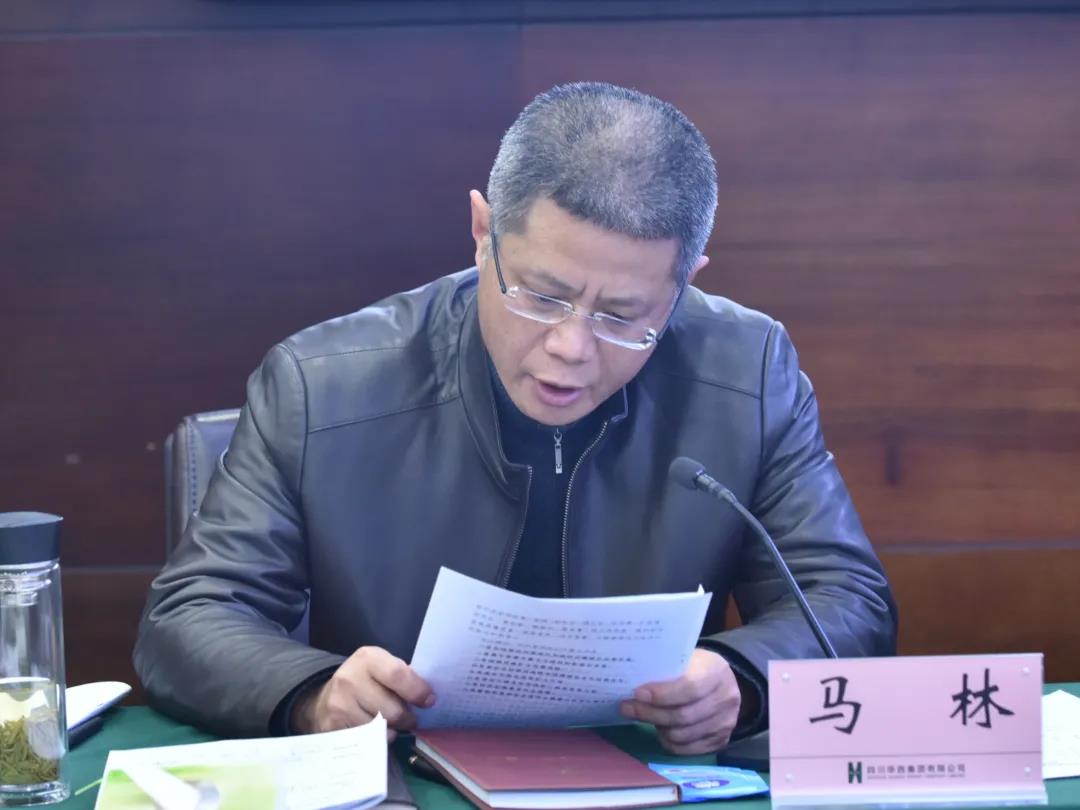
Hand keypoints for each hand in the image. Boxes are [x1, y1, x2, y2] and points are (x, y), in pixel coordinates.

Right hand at [291, 646, 434, 739]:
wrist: (325, 696)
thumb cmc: (364, 680)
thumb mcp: (381, 667)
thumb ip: (402, 677)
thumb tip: (428, 697)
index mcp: (367, 658)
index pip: (398, 675)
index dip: (417, 691)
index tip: (429, 701)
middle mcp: (350, 679)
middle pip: (392, 709)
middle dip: (407, 718)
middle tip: (410, 719)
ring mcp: (339, 704)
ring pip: (380, 729)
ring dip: (392, 731)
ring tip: (392, 724)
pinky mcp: (332, 727)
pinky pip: (365, 742)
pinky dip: (376, 741)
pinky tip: (375, 733)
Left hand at [620, 648, 739, 754]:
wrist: (722, 681)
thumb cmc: (696, 666)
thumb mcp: (684, 659)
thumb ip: (666, 670)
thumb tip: (631, 683)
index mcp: (716, 671)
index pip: (690, 687)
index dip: (662, 694)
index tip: (637, 694)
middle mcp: (726, 698)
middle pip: (684, 715)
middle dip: (651, 713)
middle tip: (627, 708)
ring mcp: (726, 722)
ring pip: (683, 736)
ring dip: (658, 727)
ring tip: (644, 716)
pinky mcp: (722, 741)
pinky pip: (688, 750)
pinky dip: (669, 742)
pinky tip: (660, 729)